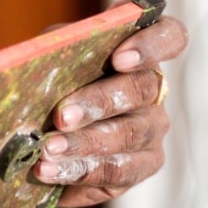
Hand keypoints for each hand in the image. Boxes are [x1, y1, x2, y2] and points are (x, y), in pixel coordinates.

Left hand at [33, 0, 187, 207]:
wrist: (49, 129)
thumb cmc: (56, 79)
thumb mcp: (53, 58)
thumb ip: (54, 50)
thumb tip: (38, 57)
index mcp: (138, 51)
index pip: (169, 36)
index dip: (151, 44)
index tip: (120, 58)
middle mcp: (154, 88)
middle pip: (140, 89)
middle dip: (98, 102)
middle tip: (61, 116)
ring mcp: (152, 127)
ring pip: (128, 134)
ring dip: (84, 143)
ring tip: (48, 149)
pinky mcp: (143, 164)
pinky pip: (116, 170)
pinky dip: (78, 170)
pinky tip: (48, 170)